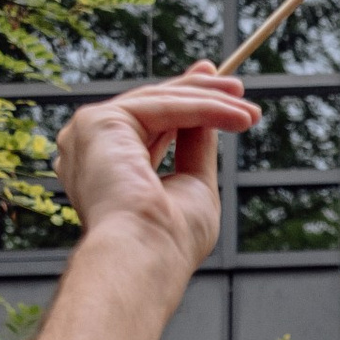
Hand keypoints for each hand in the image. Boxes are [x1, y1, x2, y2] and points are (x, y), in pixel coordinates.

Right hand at [51, 66, 258, 285]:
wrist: (147, 255)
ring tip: (250, 112)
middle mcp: (89, 147)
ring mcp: (88, 132)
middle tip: (235, 84)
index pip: (146, 124)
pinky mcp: (99, 121)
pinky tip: (238, 118)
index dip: (183, 104)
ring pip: (159, 102)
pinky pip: (163, 106)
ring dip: (210, 101)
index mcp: (105, 167)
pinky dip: (204, 110)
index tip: (218, 92)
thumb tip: (209, 118)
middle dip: (197, 91)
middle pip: (150, 104)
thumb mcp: (192, 186)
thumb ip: (195, 149)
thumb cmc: (169, 241)